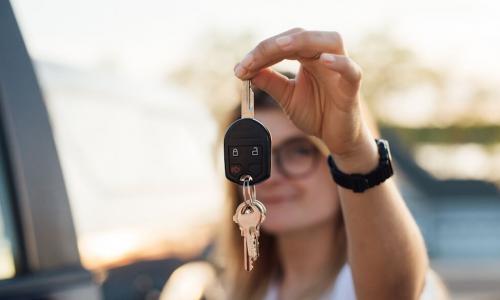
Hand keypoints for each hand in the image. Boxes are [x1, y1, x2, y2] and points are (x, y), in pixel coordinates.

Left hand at [234, 28, 377, 171]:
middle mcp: (325, 56)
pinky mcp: (351, 87)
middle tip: (251, 61)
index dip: (260, 53)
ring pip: (330, 41)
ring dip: (304, 41)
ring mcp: (340, 70)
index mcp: (308, 57)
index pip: (284, 43)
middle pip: (302, 36)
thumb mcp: (287, 97)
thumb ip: (270, 82)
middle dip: (273, 45)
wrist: (337, 138)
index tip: (240, 68)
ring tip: (281, 48)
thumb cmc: (317, 113)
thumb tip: (245, 70)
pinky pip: (350, 69)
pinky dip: (338, 63)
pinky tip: (323, 61)